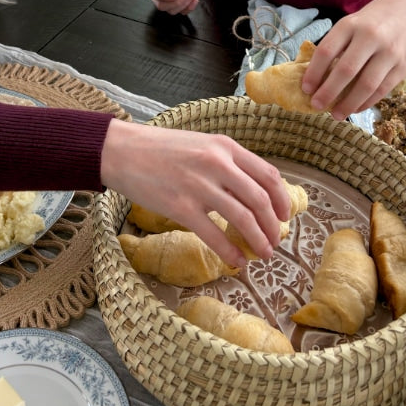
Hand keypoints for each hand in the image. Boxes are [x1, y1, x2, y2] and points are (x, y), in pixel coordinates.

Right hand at [100, 118, 290, 266]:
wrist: (121, 150)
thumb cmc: (159, 148)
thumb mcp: (199, 143)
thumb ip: (225, 161)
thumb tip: (251, 190)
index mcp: (224, 146)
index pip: (267, 175)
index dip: (281, 199)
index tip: (284, 216)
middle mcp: (216, 163)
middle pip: (259, 200)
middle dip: (273, 226)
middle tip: (275, 241)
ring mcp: (198, 185)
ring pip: (242, 218)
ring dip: (258, 240)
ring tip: (263, 253)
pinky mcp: (180, 206)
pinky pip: (214, 235)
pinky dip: (230, 252)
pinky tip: (236, 262)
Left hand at [301, 0, 405, 118]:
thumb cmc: (372, 21)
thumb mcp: (351, 24)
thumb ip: (336, 46)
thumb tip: (315, 78)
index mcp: (350, 25)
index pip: (326, 52)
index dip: (313, 73)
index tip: (305, 89)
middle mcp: (370, 37)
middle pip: (345, 70)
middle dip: (328, 92)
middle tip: (316, 105)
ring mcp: (390, 52)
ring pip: (366, 84)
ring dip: (348, 103)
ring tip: (336, 115)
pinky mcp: (405, 65)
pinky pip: (383, 89)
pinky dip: (367, 102)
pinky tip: (355, 108)